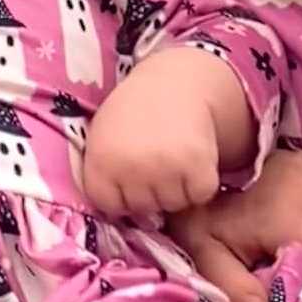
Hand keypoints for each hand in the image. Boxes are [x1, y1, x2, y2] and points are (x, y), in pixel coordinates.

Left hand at [83, 65, 222, 218]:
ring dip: (177, 187)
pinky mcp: (198, 167)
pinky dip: (201, 181)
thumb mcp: (102, 137)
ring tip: (173, 154)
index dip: (123, 192)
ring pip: (173, 205)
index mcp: (101, 161)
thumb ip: (104, 176)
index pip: (111, 207)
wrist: (175, 82)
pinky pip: (200, 195)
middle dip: (151, 190)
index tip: (129, 169)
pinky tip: (192, 155)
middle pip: (144, 208)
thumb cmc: (134, 113)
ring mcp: (165, 169)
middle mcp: (130, 168)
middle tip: (156, 156)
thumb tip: (120, 219)